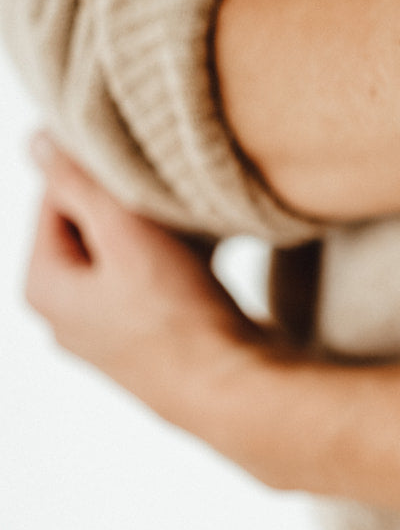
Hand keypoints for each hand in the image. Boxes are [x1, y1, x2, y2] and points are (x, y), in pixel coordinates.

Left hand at [23, 135, 273, 462]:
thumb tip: (38, 140)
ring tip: (191, 231)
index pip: (55, 197)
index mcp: (43, 287)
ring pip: (124, 252)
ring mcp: (106, 331)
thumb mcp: (125, 234)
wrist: (232, 389)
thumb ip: (80, 184)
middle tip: (168, 200)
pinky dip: (174, 263)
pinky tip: (205, 259)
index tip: (141, 168)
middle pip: (90, 226)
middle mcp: (65, 314)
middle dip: (130, 205)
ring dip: (156, 233)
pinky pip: (150, 282)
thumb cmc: (178, 319)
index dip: (101, 174)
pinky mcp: (147, 340)